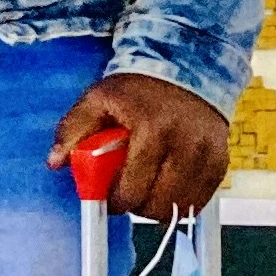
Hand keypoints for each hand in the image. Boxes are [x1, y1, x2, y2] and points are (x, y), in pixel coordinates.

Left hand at [49, 71, 229, 221]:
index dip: (116, 201)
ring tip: (149, 187)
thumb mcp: (98, 99)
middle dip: (137, 206)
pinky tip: (168, 184)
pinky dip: (181, 200)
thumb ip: (72, 130)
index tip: (110, 196)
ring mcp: (207, 155)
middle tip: (129, 191)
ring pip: (180, 208)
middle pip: (157, 206)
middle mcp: (185, 145)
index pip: (132, 191)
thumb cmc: (139, 87)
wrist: (187, 67)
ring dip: (160, 206)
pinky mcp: (220, 162)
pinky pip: (200, 200)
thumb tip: (55, 162)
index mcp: (153, 130)